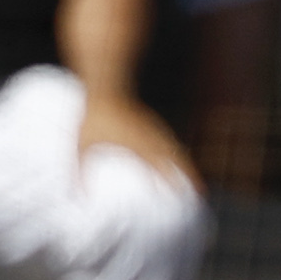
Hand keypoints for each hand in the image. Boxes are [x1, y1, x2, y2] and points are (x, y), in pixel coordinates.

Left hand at [81, 92, 197, 186]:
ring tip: (196, 180)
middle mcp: (148, 135)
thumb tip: (79, 196)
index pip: (159, 163)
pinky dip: (177, 152)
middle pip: (175, 157)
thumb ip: (80, 170)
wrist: (105, 84)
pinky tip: (178, 161)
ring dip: (186, 164)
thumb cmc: (93, 115)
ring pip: (174, 148)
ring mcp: (151, 127)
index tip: (184, 193)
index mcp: (135, 142)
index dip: (172, 179)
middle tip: (201, 192)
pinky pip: (168, 139)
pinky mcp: (150, 121)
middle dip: (190, 174)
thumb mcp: (82, 144)